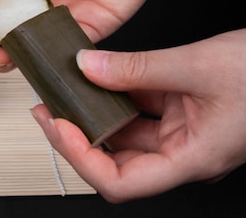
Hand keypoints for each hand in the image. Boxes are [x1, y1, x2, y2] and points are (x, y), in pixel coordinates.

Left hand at [31, 28, 245, 202]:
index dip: (81, 158)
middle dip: (76, 136)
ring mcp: (181, 134)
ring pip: (125, 134)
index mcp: (191, 159)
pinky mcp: (181, 113)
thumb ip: (136, 68)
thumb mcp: (197, 64)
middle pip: (116, 161)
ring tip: (64, 89)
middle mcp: (182, 153)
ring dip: (93, 114)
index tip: (57, 126)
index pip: (120, 182)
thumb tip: (86, 66)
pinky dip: (116, 95)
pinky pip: (139, 110)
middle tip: (48, 108)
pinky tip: (97, 76)